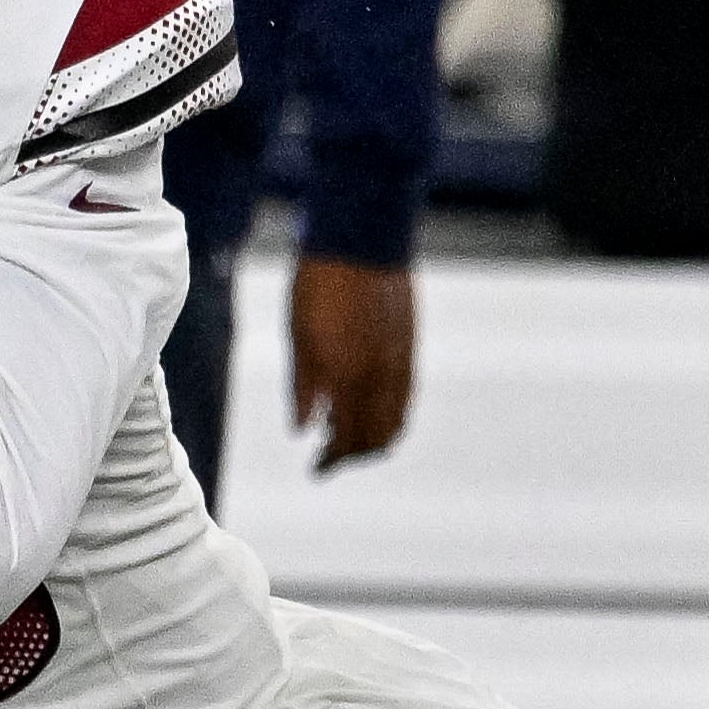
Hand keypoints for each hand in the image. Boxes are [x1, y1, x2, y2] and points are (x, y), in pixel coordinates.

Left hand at [289, 255, 412, 471]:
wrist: (363, 240)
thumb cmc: (319, 285)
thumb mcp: (298, 338)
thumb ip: (302, 388)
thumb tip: (302, 430)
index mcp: (347, 377)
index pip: (345, 441)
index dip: (330, 461)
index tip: (315, 468)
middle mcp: (380, 377)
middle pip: (376, 439)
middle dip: (353, 455)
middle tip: (329, 455)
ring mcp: (401, 363)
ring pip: (397, 421)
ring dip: (374, 437)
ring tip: (348, 434)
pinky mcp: (410, 348)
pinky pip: (405, 397)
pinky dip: (390, 414)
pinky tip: (368, 406)